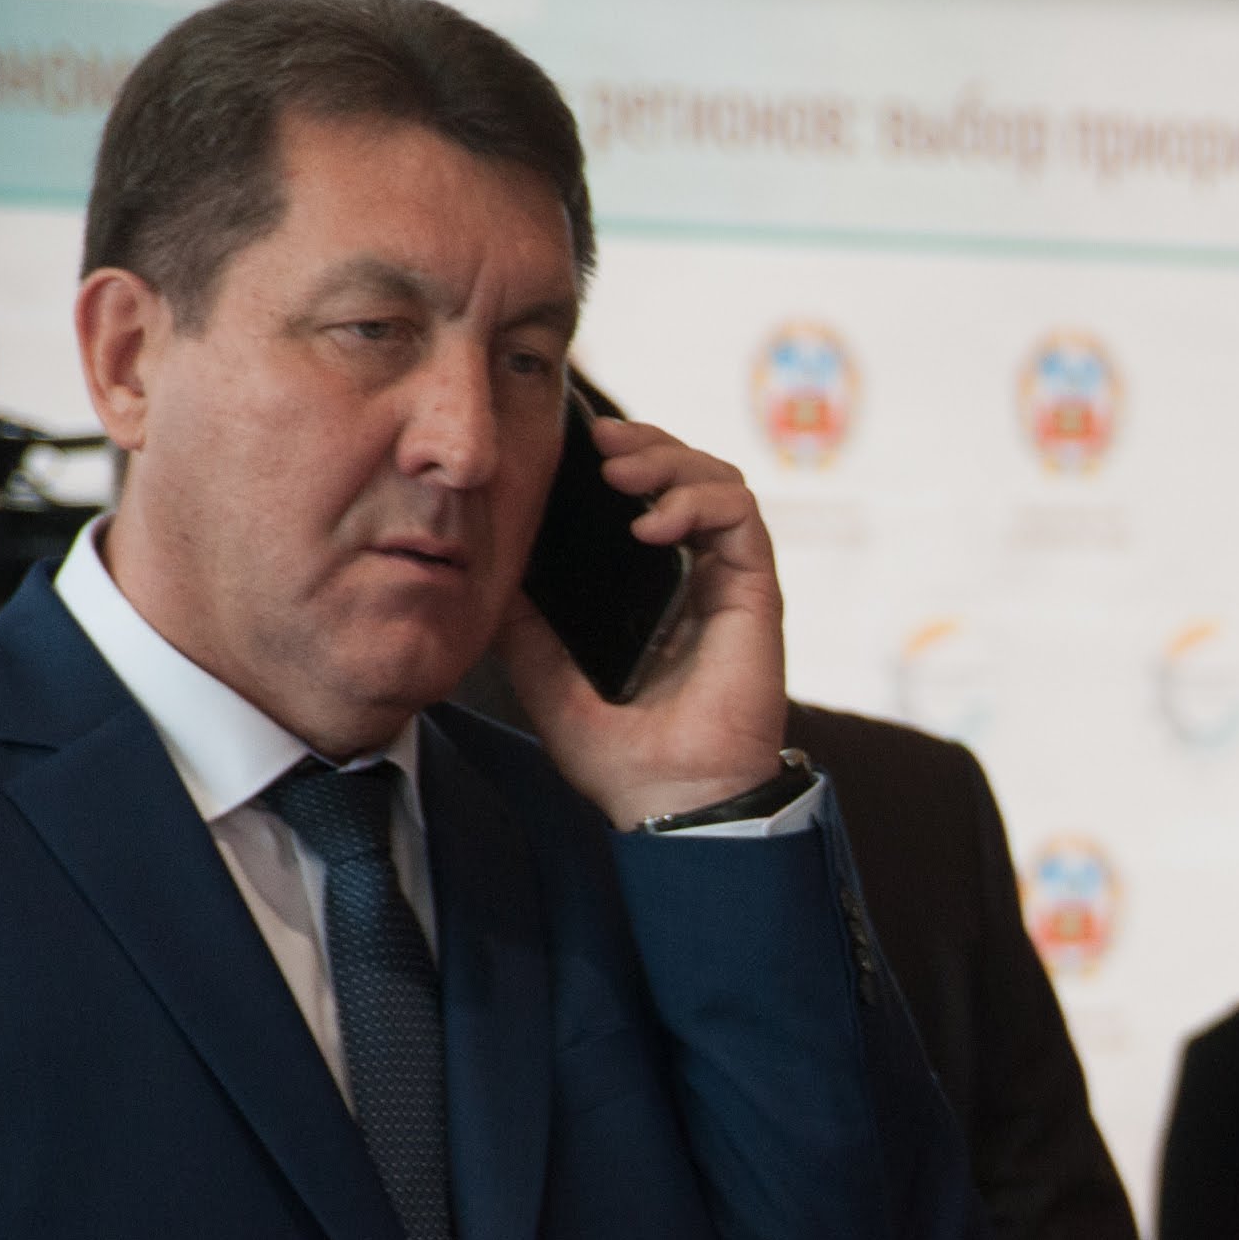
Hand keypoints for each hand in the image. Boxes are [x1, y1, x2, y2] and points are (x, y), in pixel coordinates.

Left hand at [495, 413, 791, 828]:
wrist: (667, 797)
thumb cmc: (616, 754)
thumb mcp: (542, 673)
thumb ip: (523, 621)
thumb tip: (482, 564)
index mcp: (655, 590)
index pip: (649, 495)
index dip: (622, 458)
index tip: (577, 444)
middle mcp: (698, 577)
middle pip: (689, 473)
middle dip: (646, 443)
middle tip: (601, 443)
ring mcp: (730, 584)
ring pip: (721, 481)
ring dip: (672, 462)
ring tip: (622, 475)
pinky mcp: (756, 594)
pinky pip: (742, 517)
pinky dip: (699, 501)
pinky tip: (653, 523)